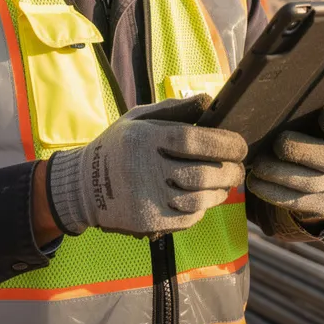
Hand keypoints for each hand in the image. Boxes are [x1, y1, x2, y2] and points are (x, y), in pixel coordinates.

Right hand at [46, 95, 247, 237]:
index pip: (194, 140)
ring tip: (224, 183)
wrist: (83, 187)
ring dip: (220, 191)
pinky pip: (190, 217)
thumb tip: (209, 101)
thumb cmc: (117, 147)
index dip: (224, 144)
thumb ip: (174, 109)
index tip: (240, 146)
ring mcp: (148, 198)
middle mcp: (146, 169)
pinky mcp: (150, 222)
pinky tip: (202, 198)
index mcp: (145, 139)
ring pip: (202, 198)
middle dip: (231, 171)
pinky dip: (203, 207)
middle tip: (239, 168)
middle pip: (204, 173)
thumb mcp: (138, 119)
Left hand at [247, 105, 323, 221]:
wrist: (321, 171)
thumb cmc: (313, 133)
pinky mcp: (321, 207)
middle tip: (277, 144)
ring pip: (311, 185)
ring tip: (258, 165)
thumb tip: (272, 107)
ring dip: (280, 175)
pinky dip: (273, 192)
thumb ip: (305, 113)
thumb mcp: (317, 120)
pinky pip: (297, 203)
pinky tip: (256, 183)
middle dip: (302, 152)